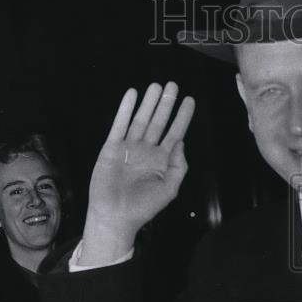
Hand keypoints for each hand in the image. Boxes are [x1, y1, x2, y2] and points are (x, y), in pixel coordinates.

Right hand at [80, 82, 195, 266]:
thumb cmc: (143, 207)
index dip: (182, 117)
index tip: (190, 100)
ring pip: (140, 120)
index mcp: (161, 161)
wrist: (115, 216)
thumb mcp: (169, 189)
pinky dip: (125, 110)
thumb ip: (178, 167)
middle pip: (158, 122)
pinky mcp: (112, 148)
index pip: (175, 133)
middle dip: (166, 104)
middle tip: (173, 85)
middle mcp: (146, 151)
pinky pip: (119, 125)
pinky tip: (132, 95)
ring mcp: (129, 148)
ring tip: (156, 85)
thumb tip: (181, 143)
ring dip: (148, 103)